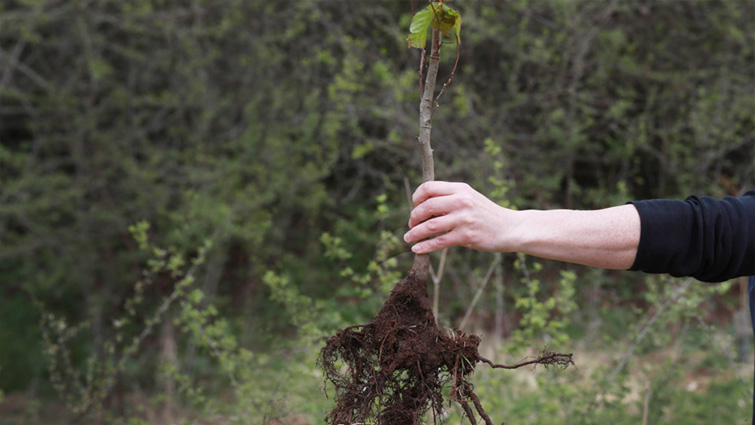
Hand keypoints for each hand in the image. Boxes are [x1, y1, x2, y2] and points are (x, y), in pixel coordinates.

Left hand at [404, 181, 518, 253]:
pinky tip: (417, 250)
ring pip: (430, 225)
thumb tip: (422, 208)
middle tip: (411, 225)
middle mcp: (461, 201)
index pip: (428, 187)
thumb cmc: (486, 214)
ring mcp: (463, 219)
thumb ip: (449, 199)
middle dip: (414, 217)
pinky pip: (439, 242)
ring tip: (408, 238)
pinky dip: (424, 246)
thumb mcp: (469, 198)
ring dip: (415, 233)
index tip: (414, 207)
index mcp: (460, 189)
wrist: (510, 228)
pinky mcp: (466, 236)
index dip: (416, 198)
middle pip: (426, 206)